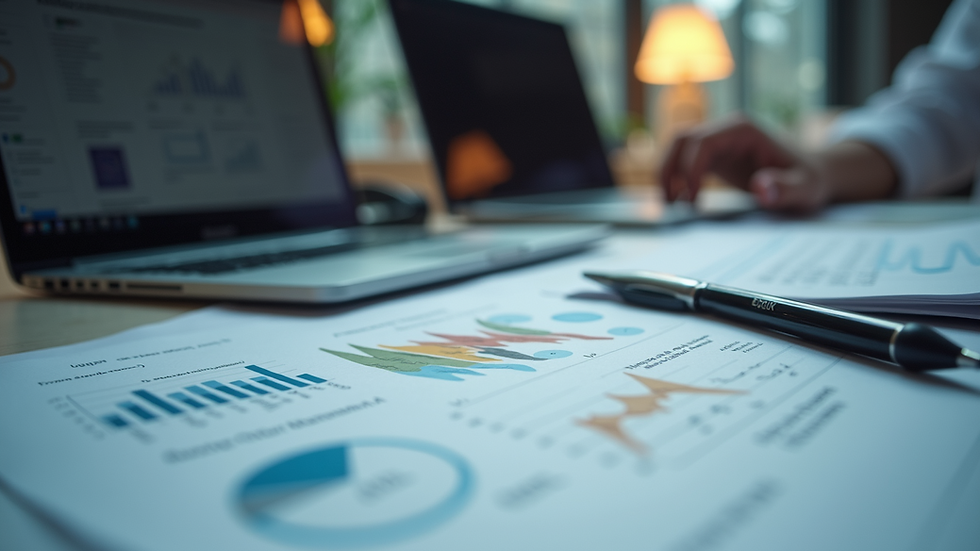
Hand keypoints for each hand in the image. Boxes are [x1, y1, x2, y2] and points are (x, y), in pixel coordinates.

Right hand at [659, 117, 829, 210]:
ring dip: (667, 172)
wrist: (813, 173)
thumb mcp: (806, 188)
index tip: (691, 200)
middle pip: (682, 139)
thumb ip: (785, 188)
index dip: (690, 169)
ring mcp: (719, 141)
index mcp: (744, 130)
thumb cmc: (810, 179)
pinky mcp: (716, 155)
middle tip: (670, 203)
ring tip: (669, 204)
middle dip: (670, 169)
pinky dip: (676, 178)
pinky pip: (685, 160)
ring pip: (678, 147)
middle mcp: (727, 130)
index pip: (703, 142)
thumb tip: (760, 188)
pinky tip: (678, 201)